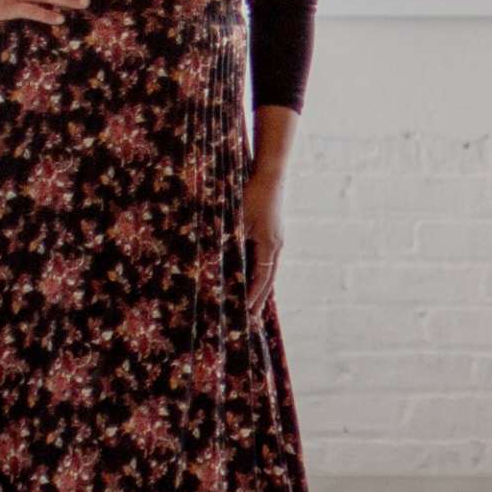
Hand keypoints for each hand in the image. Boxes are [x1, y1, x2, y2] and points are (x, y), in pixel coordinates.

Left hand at [242, 170, 285, 324]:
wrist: (269, 174)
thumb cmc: (251, 195)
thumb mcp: (237, 219)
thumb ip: (229, 241)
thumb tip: (214, 261)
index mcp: (270, 245)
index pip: (261, 278)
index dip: (253, 296)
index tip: (246, 313)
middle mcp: (276, 244)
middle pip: (269, 278)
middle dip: (260, 298)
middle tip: (252, 318)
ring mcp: (277, 238)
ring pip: (269, 269)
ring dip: (261, 286)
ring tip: (253, 303)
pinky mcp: (273, 232)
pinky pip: (267, 258)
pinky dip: (260, 272)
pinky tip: (253, 276)